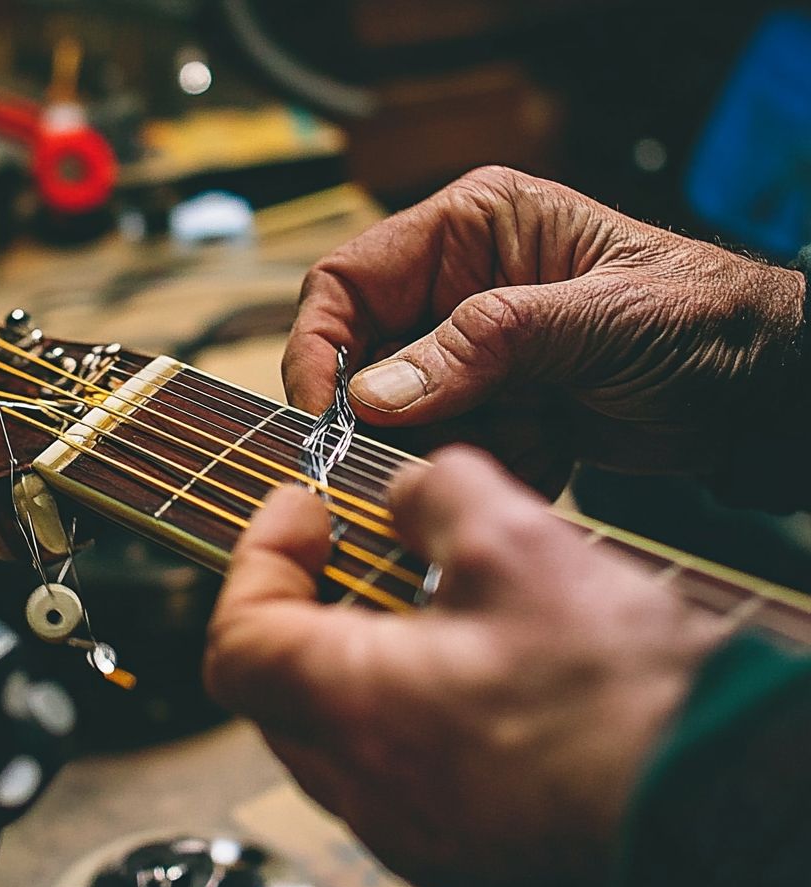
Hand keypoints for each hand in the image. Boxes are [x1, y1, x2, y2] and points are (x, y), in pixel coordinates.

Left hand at [203, 446, 730, 886]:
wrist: (725, 808)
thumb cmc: (625, 704)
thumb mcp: (521, 548)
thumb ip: (439, 497)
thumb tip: (411, 493)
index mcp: (354, 711)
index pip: (238, 639)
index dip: (256, 560)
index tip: (300, 514)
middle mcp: (369, 791)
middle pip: (281, 690)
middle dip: (305, 606)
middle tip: (350, 552)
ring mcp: (417, 834)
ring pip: (343, 735)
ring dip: (362, 660)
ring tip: (426, 604)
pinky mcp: (469, 853)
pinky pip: (404, 775)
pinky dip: (411, 714)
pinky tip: (478, 675)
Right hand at [284, 167, 806, 496]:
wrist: (765, 394)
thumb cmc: (702, 321)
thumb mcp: (595, 322)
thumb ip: (482, 346)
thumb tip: (373, 392)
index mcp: (472, 227)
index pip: (347, 281)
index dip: (320, 347)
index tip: (326, 416)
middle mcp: (456, 284)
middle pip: (364, 358)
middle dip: (396, 414)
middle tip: (436, 447)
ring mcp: (471, 351)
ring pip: (402, 416)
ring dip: (457, 442)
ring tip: (534, 433)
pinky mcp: (491, 405)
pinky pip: (446, 448)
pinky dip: (491, 461)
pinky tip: (553, 445)